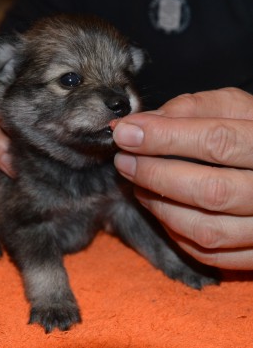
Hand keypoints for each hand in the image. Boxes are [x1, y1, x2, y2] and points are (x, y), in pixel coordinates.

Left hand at [113, 88, 252, 269]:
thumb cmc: (250, 133)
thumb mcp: (232, 108)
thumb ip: (190, 110)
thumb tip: (139, 126)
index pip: (216, 142)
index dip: (163, 137)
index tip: (125, 134)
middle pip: (210, 191)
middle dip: (154, 175)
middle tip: (123, 161)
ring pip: (206, 230)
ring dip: (160, 207)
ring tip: (138, 185)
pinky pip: (209, 254)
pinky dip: (176, 232)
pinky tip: (161, 208)